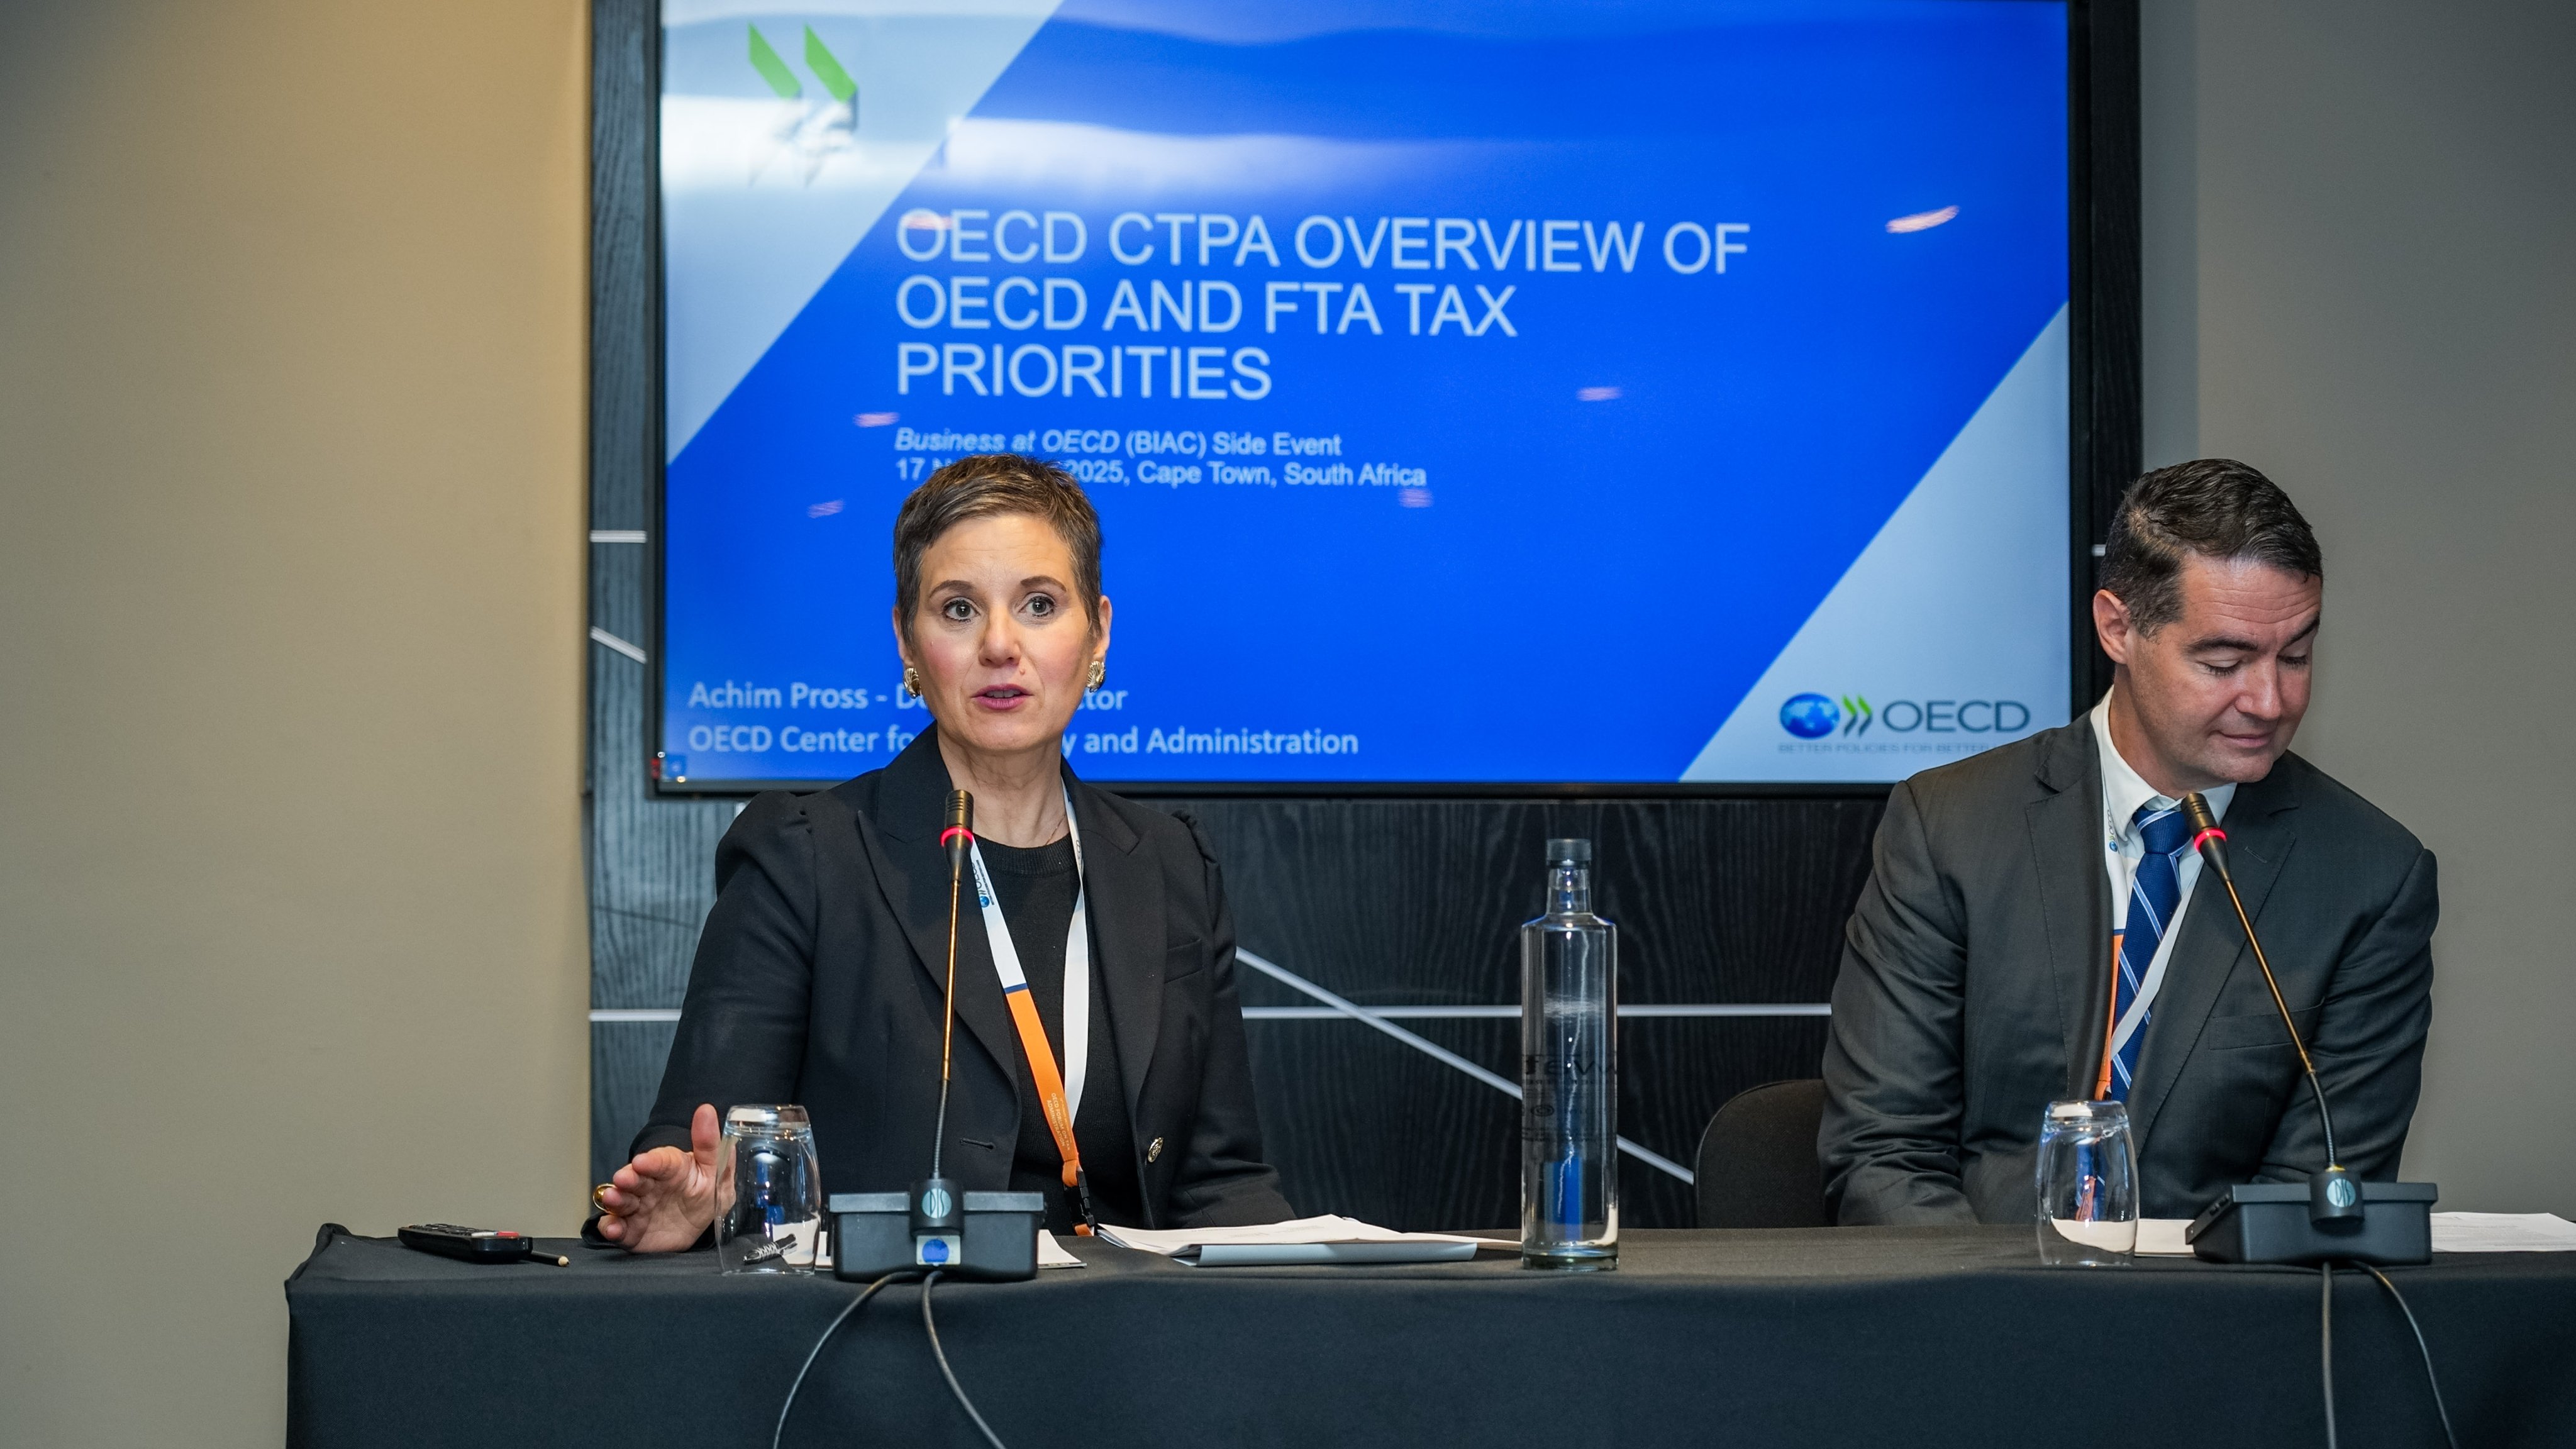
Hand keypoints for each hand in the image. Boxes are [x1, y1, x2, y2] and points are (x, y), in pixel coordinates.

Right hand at [595, 1103, 725, 1251]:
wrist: (694, 1227)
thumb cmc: (701, 1194)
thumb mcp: (713, 1172)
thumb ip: (710, 1145)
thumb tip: (707, 1110)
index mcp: (670, 1169)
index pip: (661, 1161)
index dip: (652, 1161)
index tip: (642, 1161)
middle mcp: (649, 1185)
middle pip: (636, 1178)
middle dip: (627, 1177)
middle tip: (622, 1178)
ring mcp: (638, 1207)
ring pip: (622, 1200)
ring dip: (615, 1199)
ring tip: (612, 1199)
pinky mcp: (630, 1229)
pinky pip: (617, 1227)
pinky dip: (612, 1227)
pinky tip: (612, 1228)